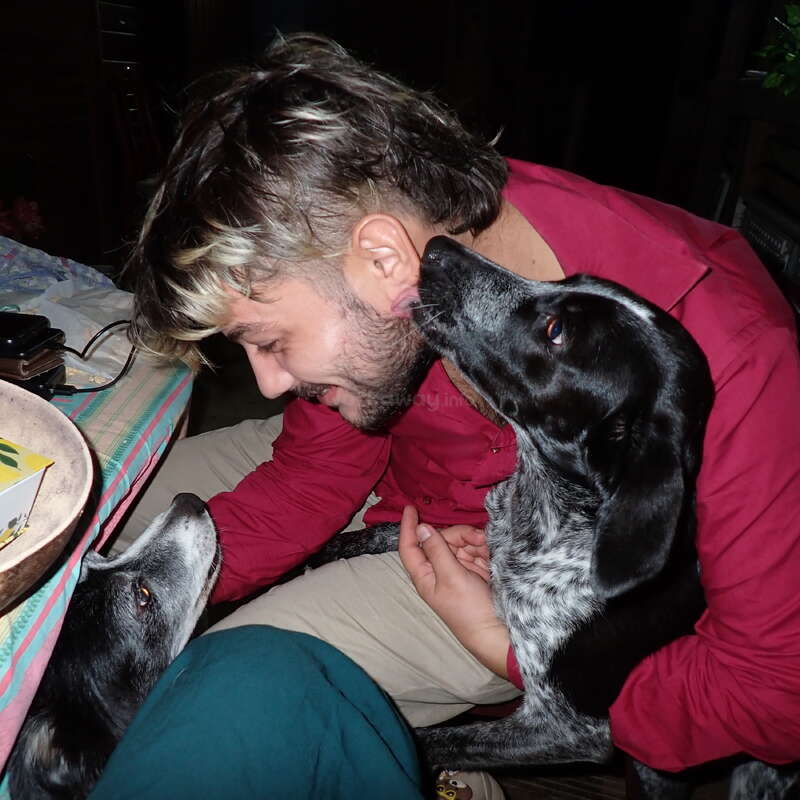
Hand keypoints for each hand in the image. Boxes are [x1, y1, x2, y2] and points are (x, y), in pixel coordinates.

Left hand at [398, 505, 510, 677]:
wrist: (496, 628)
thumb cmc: (468, 608)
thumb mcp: (450, 576)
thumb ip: (436, 550)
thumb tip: (420, 527)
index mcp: (425, 574)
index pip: (410, 546)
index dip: (408, 527)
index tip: (411, 507)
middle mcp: (438, 569)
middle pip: (441, 538)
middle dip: (459, 535)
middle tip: (478, 539)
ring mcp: (457, 568)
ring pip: (460, 542)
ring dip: (475, 542)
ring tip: (487, 550)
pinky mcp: (474, 569)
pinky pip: (475, 549)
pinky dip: (483, 549)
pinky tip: (491, 554)